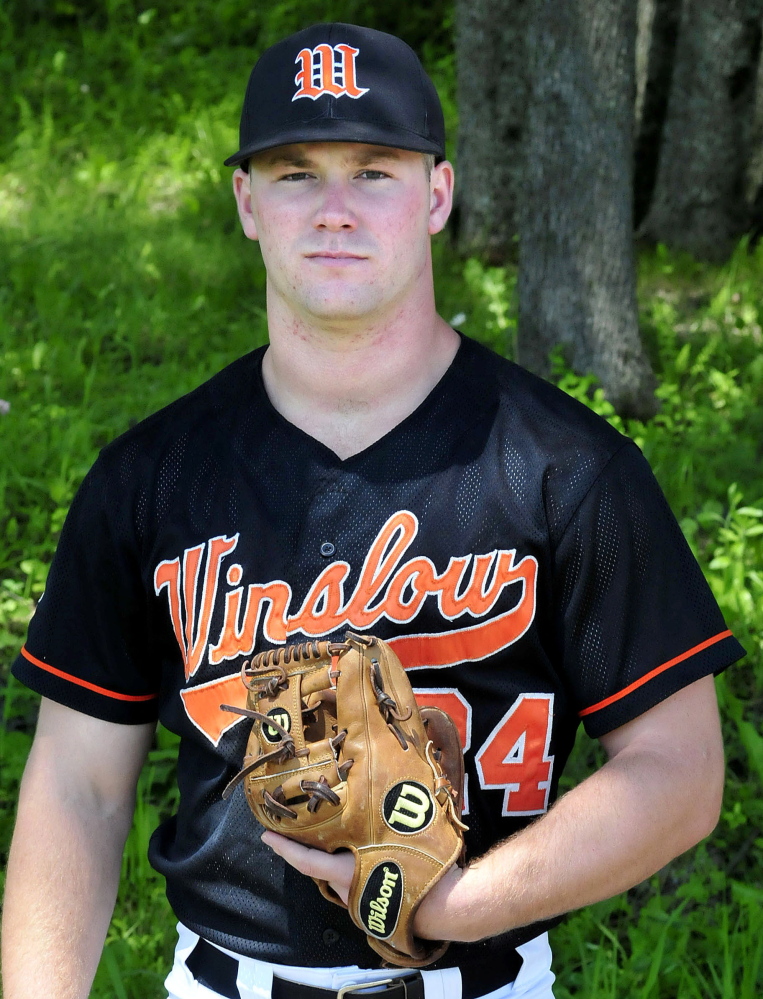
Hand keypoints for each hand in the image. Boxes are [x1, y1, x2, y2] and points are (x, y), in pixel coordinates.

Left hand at [260, 831, 466, 939]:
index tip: (266, 835)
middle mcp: (346, 888)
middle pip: (321, 866)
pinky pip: (354, 879)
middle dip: (312, 848)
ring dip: (336, 856)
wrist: (442, 906)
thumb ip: (380, 819)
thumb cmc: (419, 868)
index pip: (305, 860)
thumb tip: (383, 791)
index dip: (284, 848)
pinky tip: (367, 849)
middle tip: (306, 822)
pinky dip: (354, 864)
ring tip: (339, 829)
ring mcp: (357, 899)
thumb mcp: (397, 836)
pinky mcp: (370, 902)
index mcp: (345, 872)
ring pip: (338, 873)